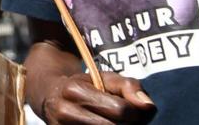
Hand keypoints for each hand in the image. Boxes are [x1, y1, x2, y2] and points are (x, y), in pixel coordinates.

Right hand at [40, 71, 155, 122]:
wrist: (50, 97)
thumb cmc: (86, 87)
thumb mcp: (105, 78)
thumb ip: (129, 86)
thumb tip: (148, 107)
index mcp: (75, 90)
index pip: (122, 110)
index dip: (134, 111)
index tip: (129, 109)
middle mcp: (65, 111)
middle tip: (126, 120)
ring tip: (115, 123)